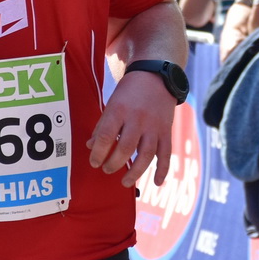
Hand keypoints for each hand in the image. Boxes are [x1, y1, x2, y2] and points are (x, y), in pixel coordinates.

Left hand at [89, 71, 177, 186]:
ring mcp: (154, 126)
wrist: (157, 76)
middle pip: (126, 148)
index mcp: (120, 110)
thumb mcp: (112, 103)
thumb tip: (91, 147)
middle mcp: (138, 119)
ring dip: (135, 172)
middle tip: (107, 170)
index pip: (106, 136)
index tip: (94, 162)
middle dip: (114, 163)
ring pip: (146, 154)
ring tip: (125, 181)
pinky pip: (166, 153)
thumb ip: (102, 125)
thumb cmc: (130, 91)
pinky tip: (156, 183)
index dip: (98, 153)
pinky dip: (162, 169)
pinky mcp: (166, 131)